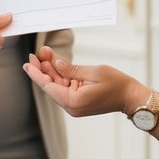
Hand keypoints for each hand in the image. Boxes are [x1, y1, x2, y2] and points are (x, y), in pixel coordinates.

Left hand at [24, 46, 144, 118]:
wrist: (131, 97)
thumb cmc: (116, 84)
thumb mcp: (93, 72)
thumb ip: (70, 69)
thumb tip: (54, 63)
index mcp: (73, 102)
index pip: (48, 86)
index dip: (36, 73)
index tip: (27, 62)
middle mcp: (71, 106)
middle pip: (50, 85)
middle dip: (43, 68)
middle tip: (38, 52)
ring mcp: (74, 105)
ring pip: (57, 85)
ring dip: (51, 70)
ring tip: (46, 52)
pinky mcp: (78, 101)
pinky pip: (65, 87)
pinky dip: (60, 75)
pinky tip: (55, 62)